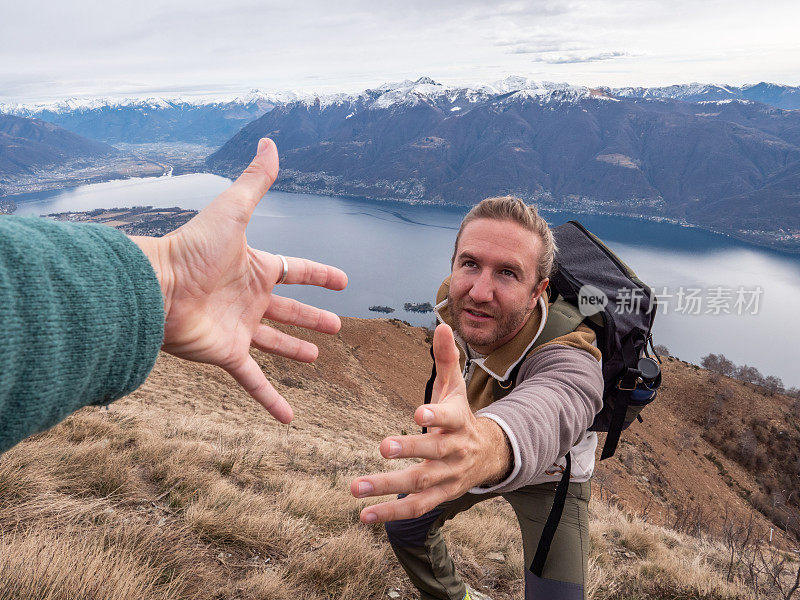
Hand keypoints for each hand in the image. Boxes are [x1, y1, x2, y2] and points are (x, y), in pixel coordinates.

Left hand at [131, 138, 346, 423]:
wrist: (156, 288)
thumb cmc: (192, 249)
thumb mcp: (232, 211)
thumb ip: (255, 181)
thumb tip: (271, 142)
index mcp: (255, 267)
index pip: (296, 270)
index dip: (320, 275)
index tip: (343, 281)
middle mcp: (249, 299)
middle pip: (289, 310)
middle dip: (312, 318)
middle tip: (337, 327)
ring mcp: (240, 330)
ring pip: (275, 344)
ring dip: (295, 351)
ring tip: (316, 358)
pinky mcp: (227, 356)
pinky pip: (254, 382)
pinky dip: (271, 401)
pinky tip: (289, 420)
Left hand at [350, 324, 510, 522]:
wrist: (491, 455)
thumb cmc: (462, 415)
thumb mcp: (456, 387)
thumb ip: (446, 358)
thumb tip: (441, 324)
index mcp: (459, 420)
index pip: (449, 417)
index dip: (435, 415)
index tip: (418, 412)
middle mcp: (456, 450)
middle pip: (434, 452)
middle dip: (410, 450)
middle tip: (382, 447)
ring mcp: (449, 476)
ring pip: (421, 484)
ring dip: (389, 488)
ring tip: (355, 487)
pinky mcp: (441, 496)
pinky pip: (417, 508)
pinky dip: (392, 513)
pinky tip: (364, 515)